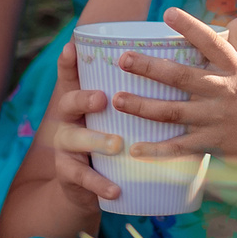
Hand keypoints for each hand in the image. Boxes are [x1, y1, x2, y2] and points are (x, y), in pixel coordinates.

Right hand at [43, 42, 122, 207]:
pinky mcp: (68, 173)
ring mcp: (65, 146)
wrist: (83, 187)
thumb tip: (171, 70)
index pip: (70, 76)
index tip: (72, 47)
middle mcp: (67, 119)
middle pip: (67, 102)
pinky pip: (83, 177)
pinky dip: (100, 183)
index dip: (68, 62)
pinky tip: (115, 190)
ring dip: (96, 140)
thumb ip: (133, 96)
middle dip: (83, 98)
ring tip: (117, 144)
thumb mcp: (114, 117)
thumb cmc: (109, 140)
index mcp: (79, 100)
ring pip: (74, 139)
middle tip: (102, 98)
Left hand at [114, 7, 236, 198]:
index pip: (212, 43)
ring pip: (173, 112)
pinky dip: (157, 150)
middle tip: (123, 58)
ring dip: (143, 106)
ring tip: (117, 99)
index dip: (190, 27)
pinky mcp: (214, 145)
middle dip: (149, 67)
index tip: (167, 13)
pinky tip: (135, 148)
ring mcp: (218, 120)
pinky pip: (180, 148)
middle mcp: (226, 92)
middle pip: (181, 77)